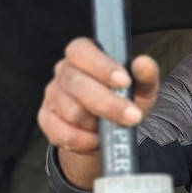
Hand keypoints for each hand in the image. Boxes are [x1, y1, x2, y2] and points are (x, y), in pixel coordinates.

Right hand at [38, 37, 160, 190]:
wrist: (105, 131)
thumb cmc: (123, 101)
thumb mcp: (140, 89)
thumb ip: (145, 76)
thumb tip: (143, 64)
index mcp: (83, 55)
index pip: (81, 51)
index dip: (101, 66)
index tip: (124, 82)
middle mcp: (63, 71)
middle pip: (77, 84)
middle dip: (108, 103)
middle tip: (133, 116)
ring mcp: (52, 95)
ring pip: (72, 112)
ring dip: (97, 124)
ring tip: (110, 126)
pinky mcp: (46, 119)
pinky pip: (64, 133)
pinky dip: (85, 140)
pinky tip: (97, 138)